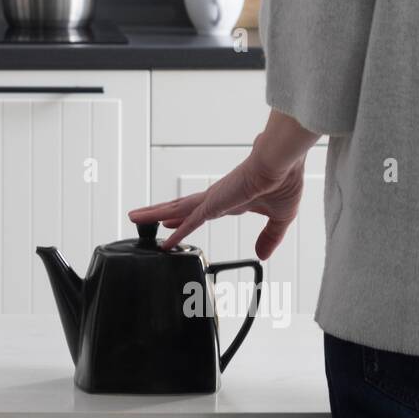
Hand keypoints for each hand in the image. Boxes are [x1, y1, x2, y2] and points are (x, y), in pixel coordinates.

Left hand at [128, 149, 305, 259]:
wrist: (282, 162)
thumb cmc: (284, 180)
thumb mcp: (280, 217)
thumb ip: (270, 236)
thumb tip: (262, 254)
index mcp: (232, 200)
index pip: (201, 211)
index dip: (185, 218)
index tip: (172, 223)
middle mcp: (216, 199)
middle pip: (181, 208)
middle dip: (162, 214)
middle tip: (143, 219)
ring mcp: (212, 200)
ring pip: (176, 210)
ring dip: (155, 215)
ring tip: (134, 218)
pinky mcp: (213, 203)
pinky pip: (189, 221)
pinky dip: (176, 231)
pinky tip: (164, 238)